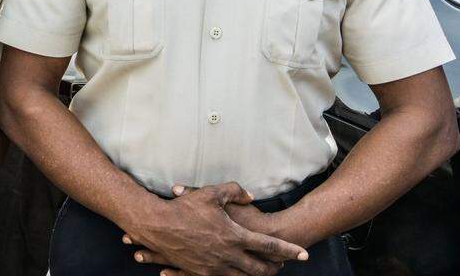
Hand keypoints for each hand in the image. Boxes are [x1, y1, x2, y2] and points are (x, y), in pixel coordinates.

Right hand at [120, 182, 306, 275]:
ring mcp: (214, 267)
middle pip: (259, 269)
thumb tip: (250, 196)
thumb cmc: (184, 207)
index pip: (269, 247)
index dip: (289, 251)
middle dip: (274, 268)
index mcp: (234, 236)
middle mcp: (228, 256)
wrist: (156, 225)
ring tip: (263, 271)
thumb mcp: (211, 192)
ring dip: (256, 275)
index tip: (303, 254)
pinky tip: (237, 274)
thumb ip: (235, 191)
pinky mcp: (201, 273)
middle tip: (282, 266)